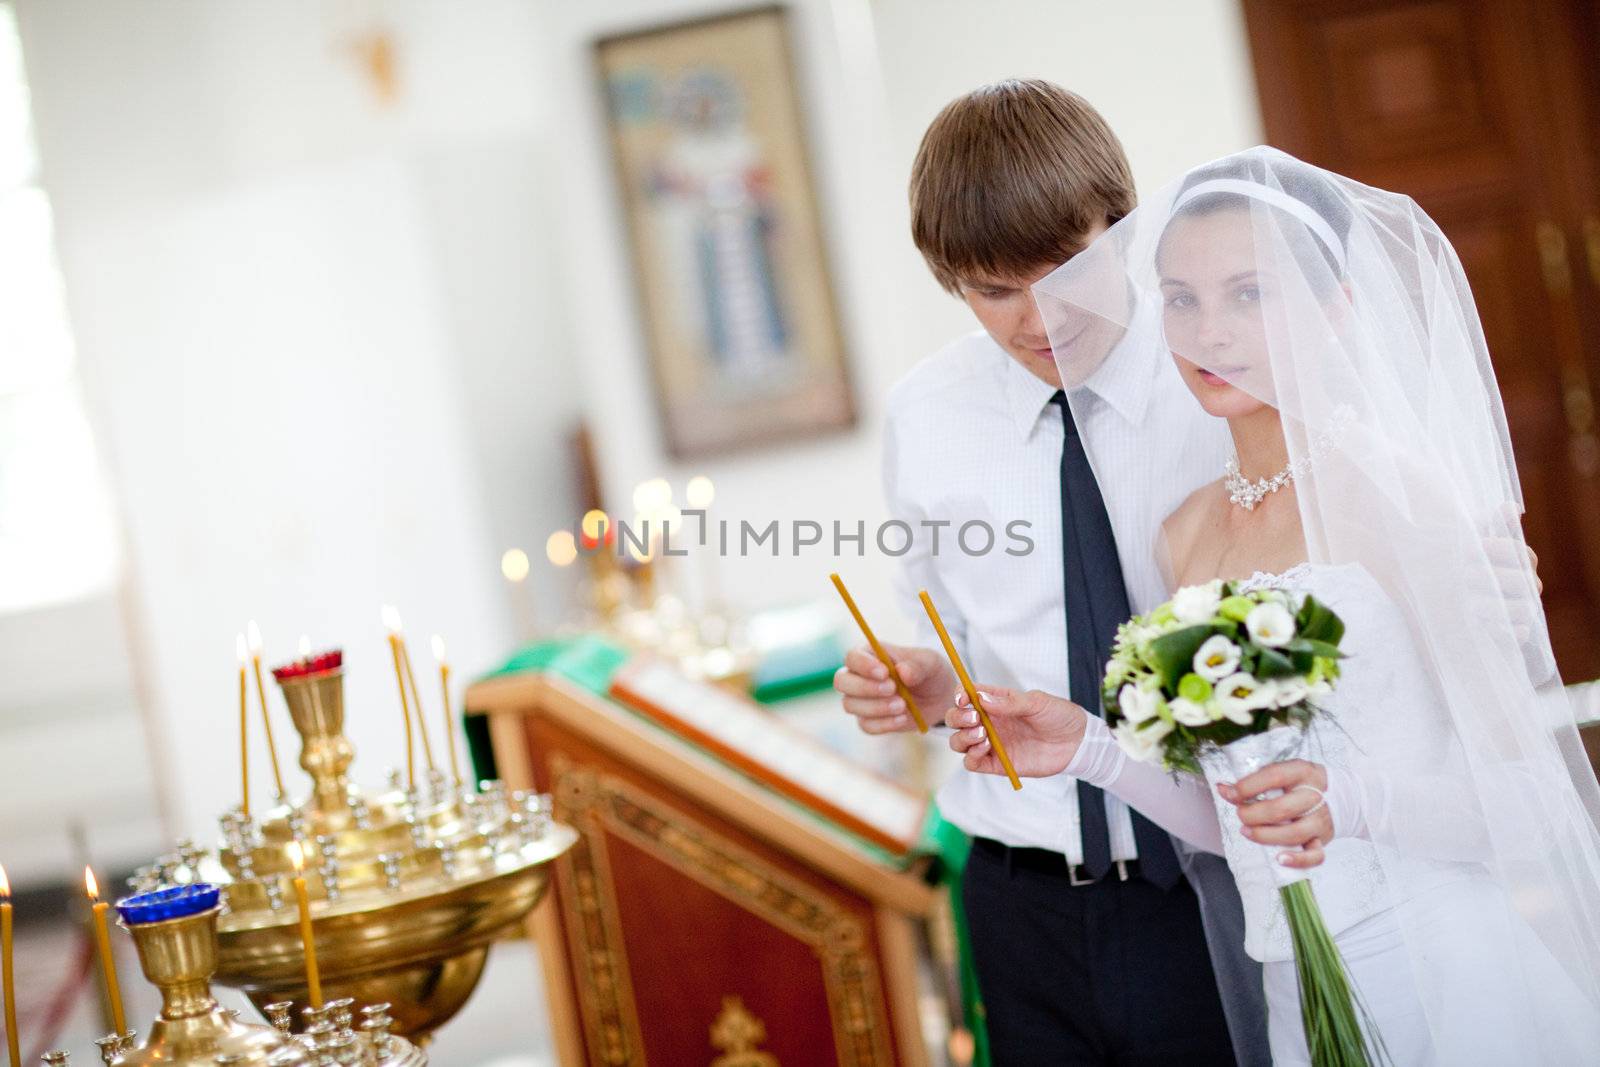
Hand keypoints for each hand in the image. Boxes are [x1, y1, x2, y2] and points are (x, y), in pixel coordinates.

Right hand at [833, 644, 952, 734]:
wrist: (939, 697)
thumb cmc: (929, 672)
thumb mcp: (930, 663)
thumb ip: (917, 666)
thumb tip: (902, 672)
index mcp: (869, 655)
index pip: (852, 657)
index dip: (863, 665)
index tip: (884, 672)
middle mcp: (858, 676)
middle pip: (841, 681)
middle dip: (865, 688)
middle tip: (893, 688)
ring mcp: (860, 700)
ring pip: (850, 705)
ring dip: (877, 707)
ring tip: (903, 705)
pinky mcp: (869, 720)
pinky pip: (866, 725)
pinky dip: (884, 724)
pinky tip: (903, 718)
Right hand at [946, 686, 1086, 777]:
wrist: (1076, 743)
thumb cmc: (1058, 716)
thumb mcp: (1037, 703)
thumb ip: (1010, 702)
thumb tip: (981, 699)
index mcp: (996, 701)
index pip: (966, 696)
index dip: (959, 696)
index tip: (963, 700)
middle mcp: (989, 722)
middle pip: (956, 719)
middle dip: (957, 718)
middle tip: (975, 720)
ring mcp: (991, 743)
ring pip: (958, 741)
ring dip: (963, 738)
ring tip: (983, 735)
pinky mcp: (997, 763)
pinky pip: (972, 763)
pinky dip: (971, 757)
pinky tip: (986, 748)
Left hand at [1216, 759, 1331, 870]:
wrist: (1340, 794)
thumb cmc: (1299, 784)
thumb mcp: (1281, 774)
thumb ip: (1252, 781)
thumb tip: (1223, 788)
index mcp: (1301, 772)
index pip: (1274, 776)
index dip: (1248, 786)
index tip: (1230, 793)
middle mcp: (1314, 795)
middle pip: (1282, 809)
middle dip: (1253, 815)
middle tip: (1241, 815)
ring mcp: (1320, 819)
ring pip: (1295, 833)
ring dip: (1265, 836)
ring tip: (1248, 832)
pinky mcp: (1323, 839)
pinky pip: (1315, 855)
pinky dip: (1298, 860)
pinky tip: (1279, 859)